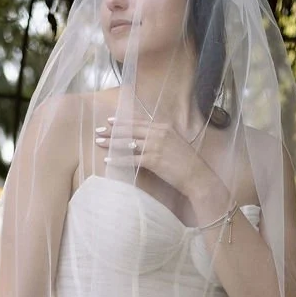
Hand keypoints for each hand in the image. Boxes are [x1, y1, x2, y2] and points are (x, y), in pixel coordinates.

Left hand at [95, 110, 212, 200]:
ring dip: (111, 143)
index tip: (110, 120)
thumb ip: (161, 137)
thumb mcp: (175, 143)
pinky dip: (118, 160)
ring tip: (98, 143)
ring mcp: (155, 146)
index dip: (123, 121)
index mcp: (164, 127)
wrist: (197, 176)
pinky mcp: (153, 160)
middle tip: (98, 130)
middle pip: (130, 130)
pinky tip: (108, 161)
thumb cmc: (187, 162)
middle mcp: (158, 134)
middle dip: (112, 130)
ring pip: (127, 143)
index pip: (138, 122)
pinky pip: (130, 159)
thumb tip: (145, 139)